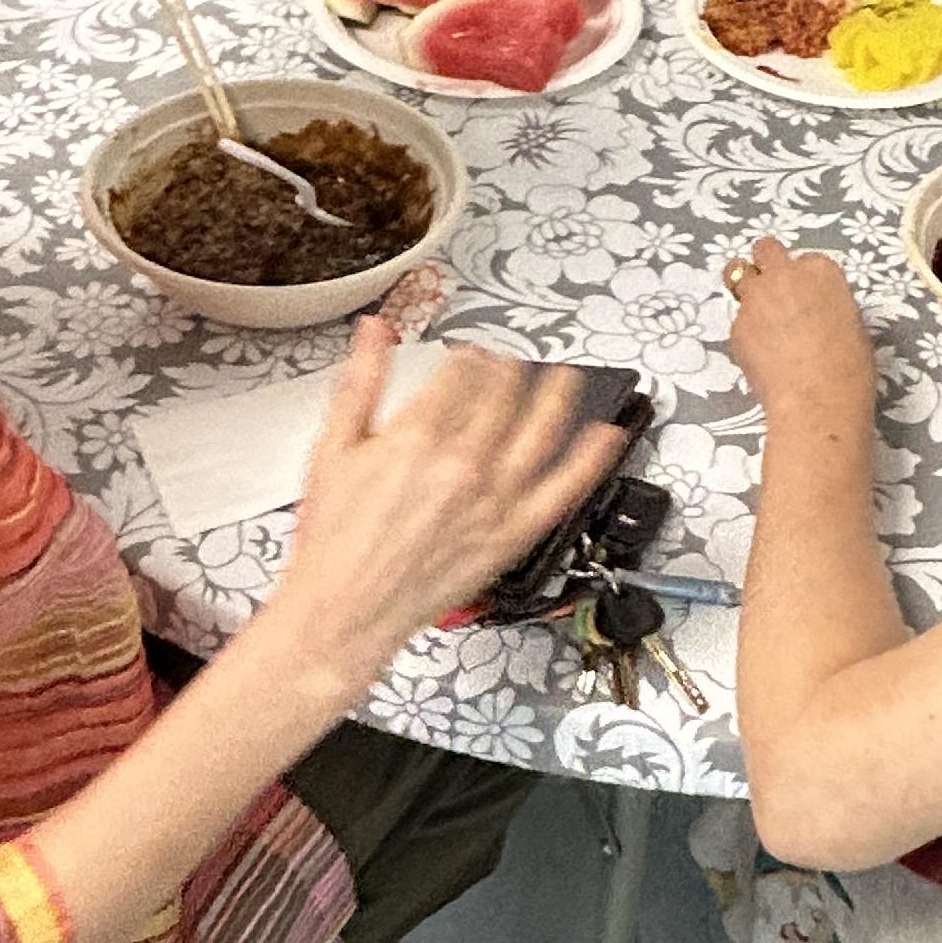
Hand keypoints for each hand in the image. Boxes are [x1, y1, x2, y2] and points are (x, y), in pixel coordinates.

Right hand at [259, 329, 621, 707]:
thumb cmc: (335, 542)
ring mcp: (494, 500)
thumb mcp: (333, 448)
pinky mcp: (514, 534)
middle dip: (506, 371)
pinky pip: (565, 489)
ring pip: (542, 429)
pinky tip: (608, 435)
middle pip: (503, 395)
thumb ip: (361, 382)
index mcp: (416, 436)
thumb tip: (374, 332)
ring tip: (566, 378)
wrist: (346, 611)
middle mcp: (462, 463)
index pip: (461, 373)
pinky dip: (591, 458)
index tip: (468, 356)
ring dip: (558, 395)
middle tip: (506, 367)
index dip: (468, 356)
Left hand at [724, 239, 876, 426]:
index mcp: (821, 271)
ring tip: (757, 317)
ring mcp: (756, 299)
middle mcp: (785, 276)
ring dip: (746, 288)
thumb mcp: (851, 324)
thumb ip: (828, 303)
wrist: (818, 400)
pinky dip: (745, 332)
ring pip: (738, 275)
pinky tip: (760, 356)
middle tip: (771, 289)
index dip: (803, 278)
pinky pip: (738, 320)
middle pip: (765, 249)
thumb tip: (815, 311)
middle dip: (766, 264)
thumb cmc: (849, 368)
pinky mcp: (736, 327)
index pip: (806, 260)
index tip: (806, 297)